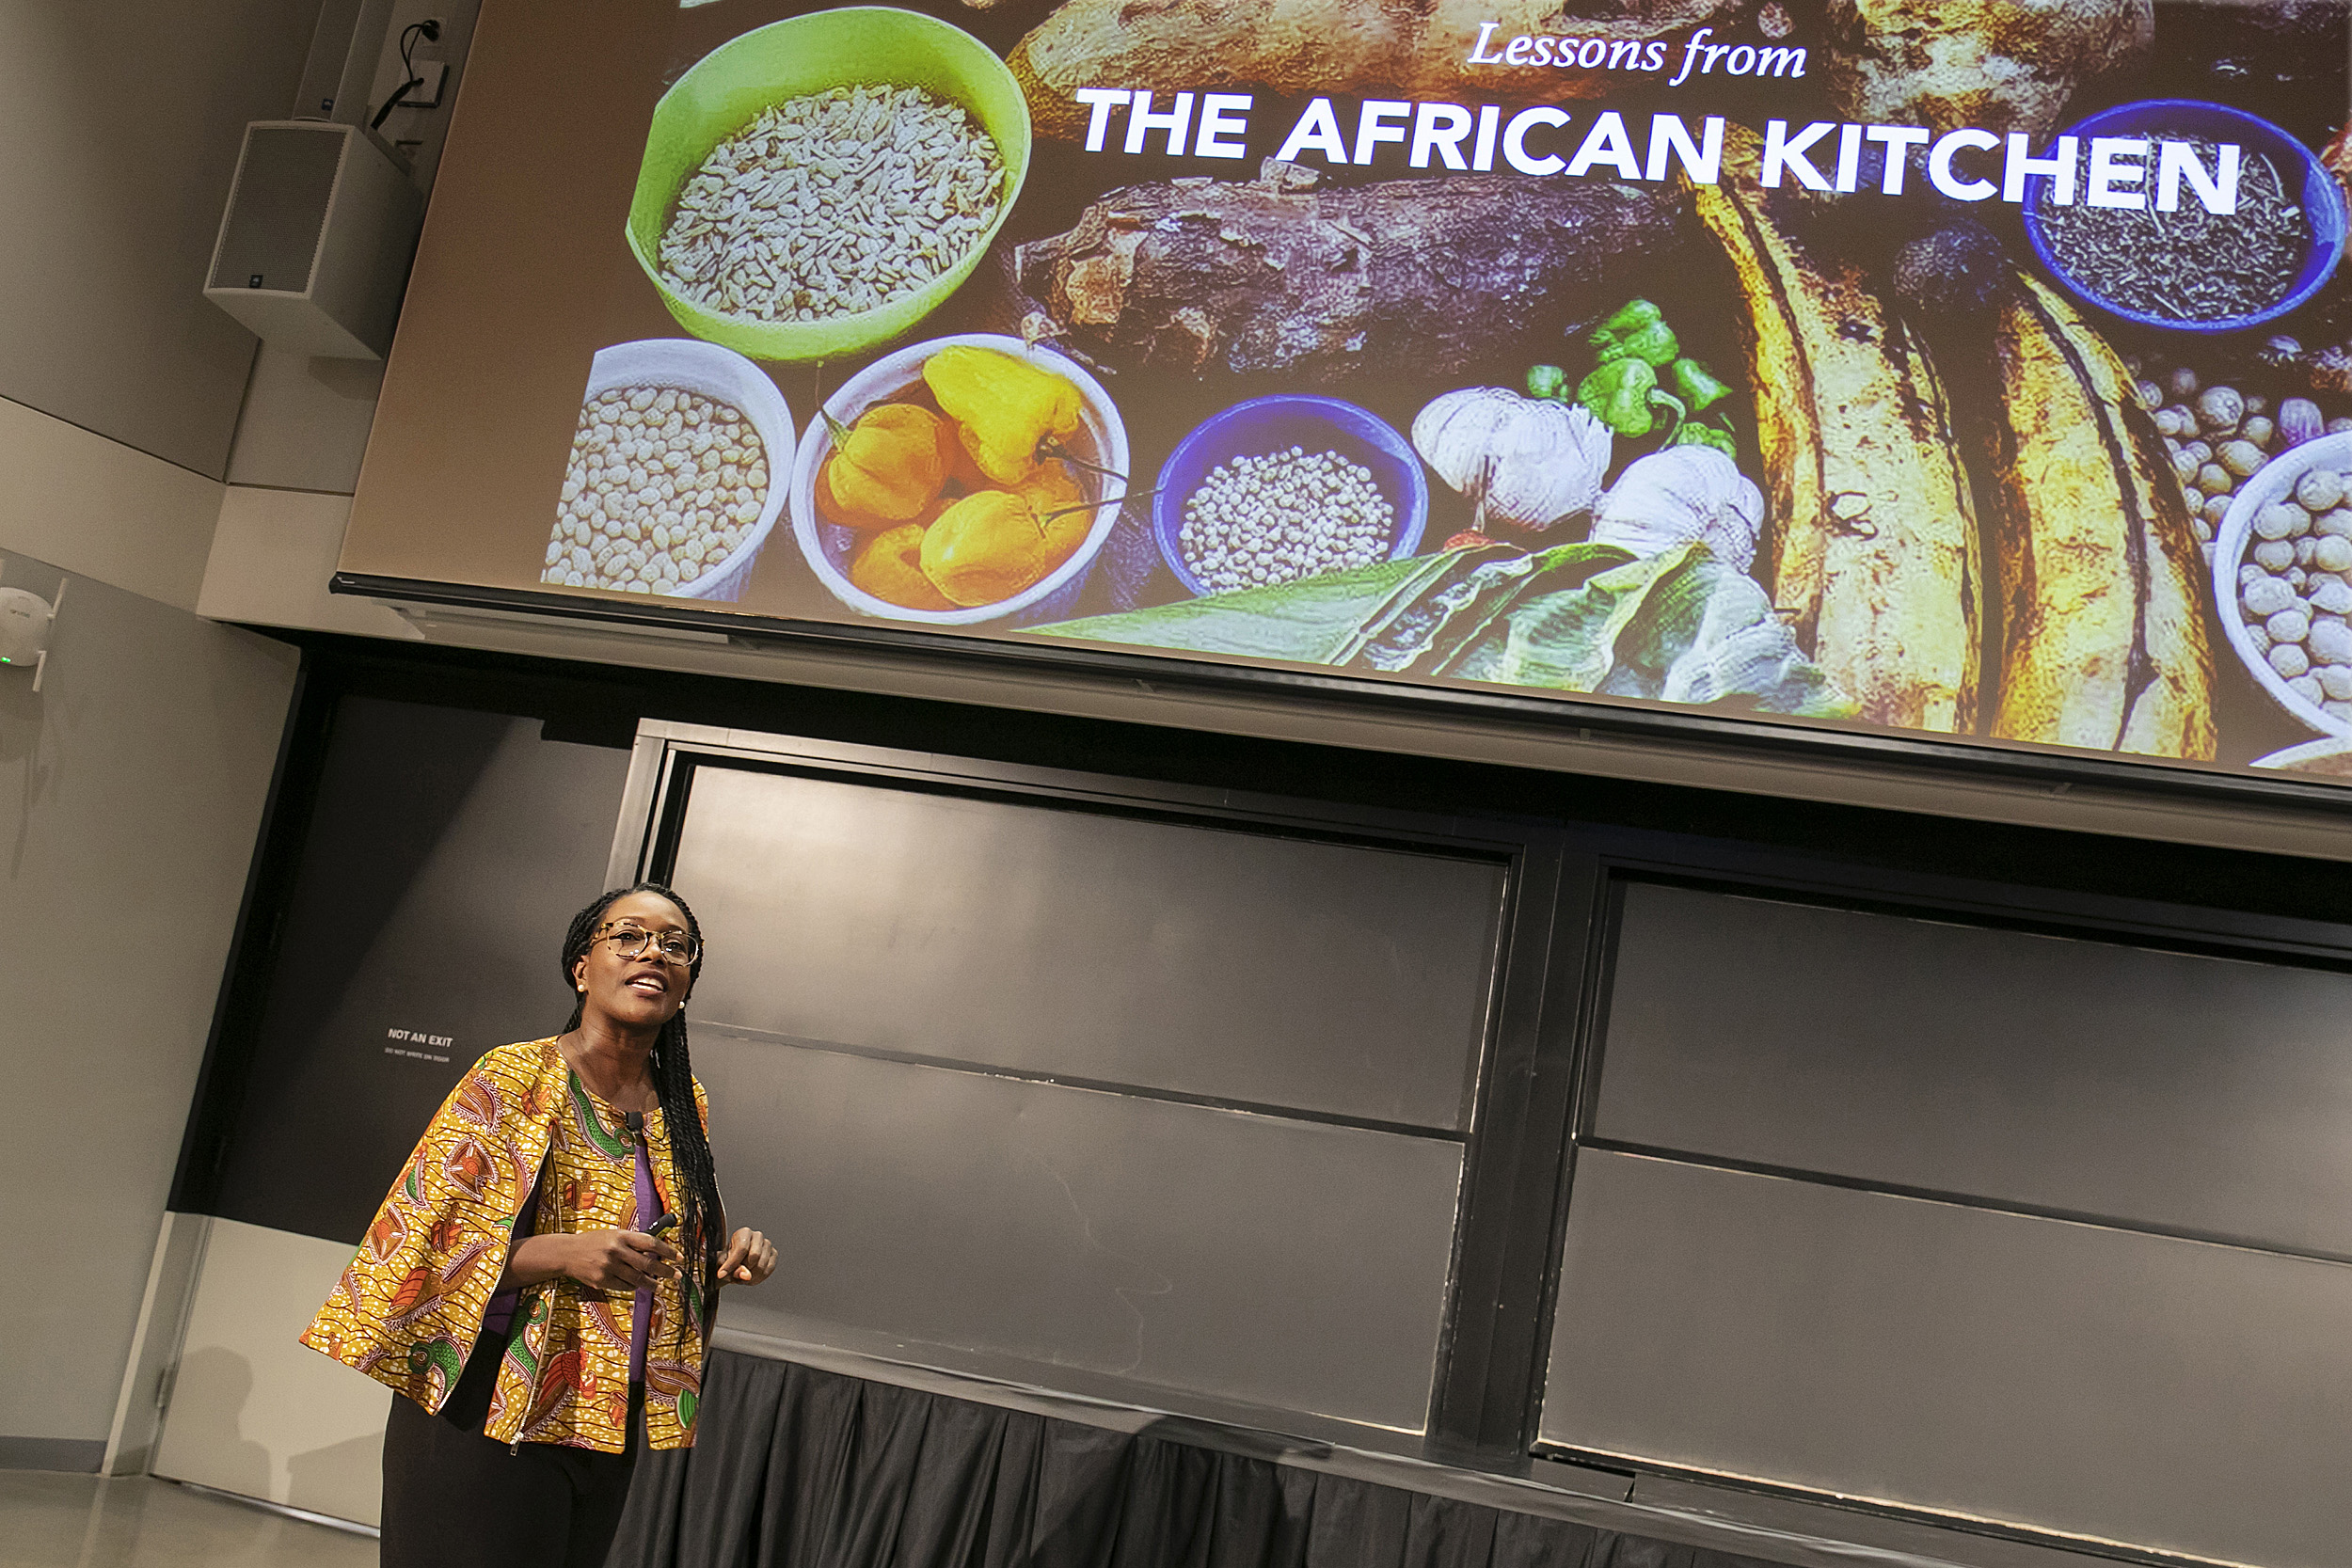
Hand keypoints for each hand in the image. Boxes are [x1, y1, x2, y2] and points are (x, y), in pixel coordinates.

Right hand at [557, 1229, 679, 1291]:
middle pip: (647, 1263)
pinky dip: (633, 1286)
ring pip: (637, 1279)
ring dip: (652, 1284)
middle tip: (677, 1275)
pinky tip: (638, 1285)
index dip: (668, 1251)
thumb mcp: (614, 1235)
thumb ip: (633, 1242)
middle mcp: (616, 1250)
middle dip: (666, 1271)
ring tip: (661, 1286)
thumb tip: (657, 1251)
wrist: (567, 1253)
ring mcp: (608, 1267)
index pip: (650, 1243)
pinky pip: (624, 1286)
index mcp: (621, 1236)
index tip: (680, 1258)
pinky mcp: (602, 1281)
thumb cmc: (594, 1242)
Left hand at [717, 1226, 776, 1286]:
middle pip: (754, 1256)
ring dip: (750, 1277)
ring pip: (762, 1265)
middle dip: (744, 1269)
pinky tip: (751, 1278)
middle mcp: (757, 1236)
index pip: (741, 1248)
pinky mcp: (774, 1254)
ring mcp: (767, 1245)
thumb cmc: (728, 1259)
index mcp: (744, 1233)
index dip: (732, 1264)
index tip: (722, 1274)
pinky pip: (769, 1269)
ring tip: (742, 1278)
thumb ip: (732, 1268)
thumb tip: (746, 1275)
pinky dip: (759, 1278)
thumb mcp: (724, 1263)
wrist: (736, 1262)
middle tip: (735, 1276)